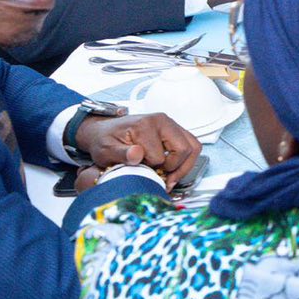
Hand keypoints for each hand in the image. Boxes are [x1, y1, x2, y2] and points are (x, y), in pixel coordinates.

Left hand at [74, 111, 201, 186]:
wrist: (105, 131)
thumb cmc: (106, 140)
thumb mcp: (106, 150)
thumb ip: (121, 154)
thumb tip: (137, 154)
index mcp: (145, 125)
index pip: (160, 156)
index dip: (152, 170)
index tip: (142, 172)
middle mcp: (162, 121)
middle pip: (184, 149)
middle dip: (174, 169)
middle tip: (160, 177)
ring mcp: (171, 124)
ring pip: (193, 147)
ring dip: (184, 166)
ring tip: (170, 176)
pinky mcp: (175, 130)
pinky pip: (192, 145)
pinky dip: (186, 160)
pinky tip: (174, 169)